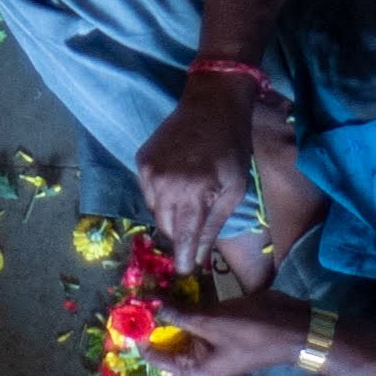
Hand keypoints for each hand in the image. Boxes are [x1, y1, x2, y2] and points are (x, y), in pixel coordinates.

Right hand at [137, 75, 259, 273]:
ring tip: (190, 199)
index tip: (185, 271)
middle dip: (179, 234)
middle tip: (194, 230)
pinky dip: (161, 194)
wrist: (211, 103)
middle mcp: (165, 184)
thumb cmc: (232, 147)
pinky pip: (147, 191)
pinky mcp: (140, 160)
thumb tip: (199, 256)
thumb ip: (214, 224)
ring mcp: (149, 171)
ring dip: (170, 214)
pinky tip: (178, 182)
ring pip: (155, 211)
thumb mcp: (235, 188)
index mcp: (193, 192)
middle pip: (165, 228)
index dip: (183, 258)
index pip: (182, 237)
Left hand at [149, 292, 311, 375]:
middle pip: (164, 342)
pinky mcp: (216, 332)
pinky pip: (192, 322)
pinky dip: (183, 308)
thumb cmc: (253, 331)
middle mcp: (196, 363)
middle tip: (134, 291)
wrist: (293, 328)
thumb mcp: (212, 322)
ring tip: (148, 286)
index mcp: (193, 371)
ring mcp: (207, 348)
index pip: (153, 356)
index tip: (125, 308)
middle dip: (151, 319)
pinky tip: (172, 288)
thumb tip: (149, 307)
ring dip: (166, 310)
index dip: (138, 333)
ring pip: (177, 329)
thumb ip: (179, 316)